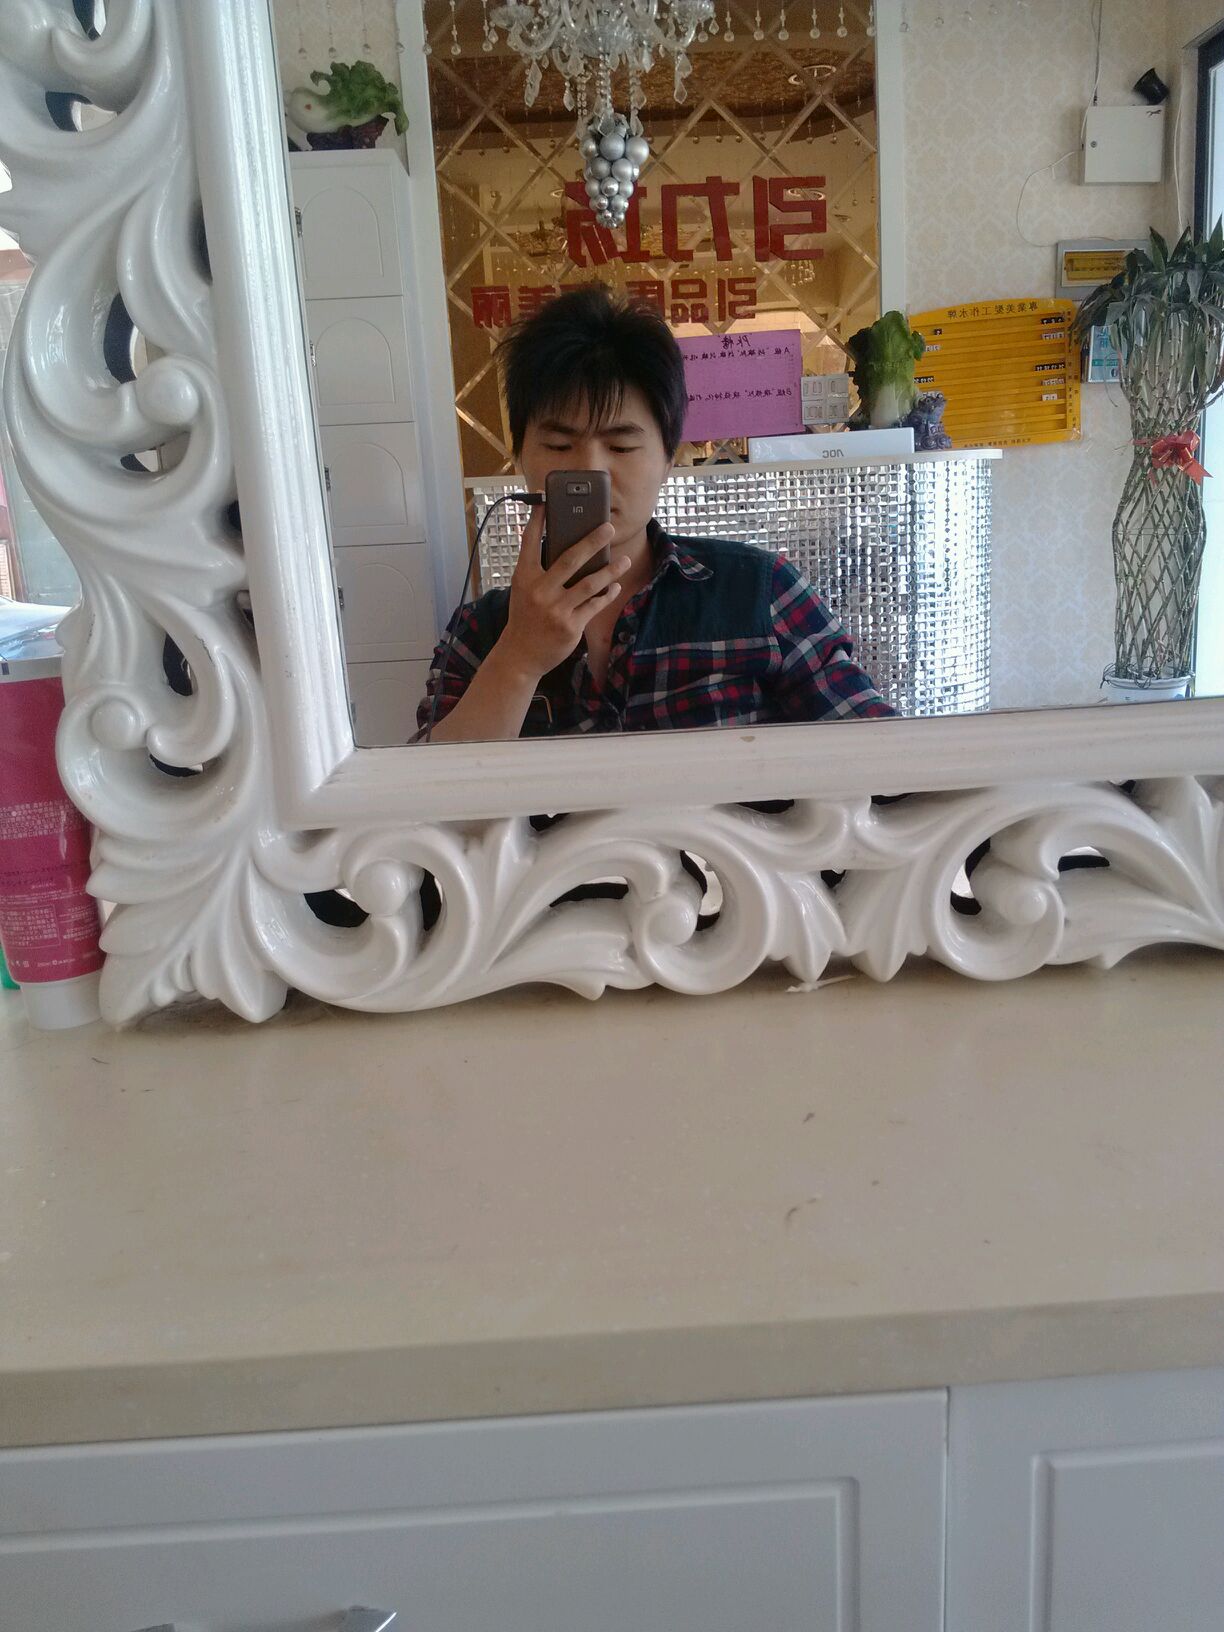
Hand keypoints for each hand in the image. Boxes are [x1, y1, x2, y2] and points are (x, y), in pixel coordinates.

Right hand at [496, 506, 630, 682]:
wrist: (520, 654)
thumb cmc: (525, 617)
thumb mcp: (524, 590)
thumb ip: (539, 570)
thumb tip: (566, 548)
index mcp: (524, 577)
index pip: (530, 542)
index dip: (537, 520)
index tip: (545, 500)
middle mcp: (539, 590)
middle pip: (570, 558)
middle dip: (592, 540)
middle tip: (609, 527)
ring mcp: (556, 609)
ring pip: (590, 583)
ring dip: (611, 570)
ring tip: (625, 559)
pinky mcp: (570, 625)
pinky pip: (594, 605)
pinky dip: (607, 594)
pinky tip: (615, 585)